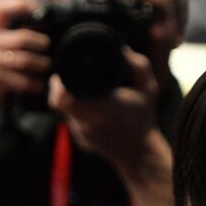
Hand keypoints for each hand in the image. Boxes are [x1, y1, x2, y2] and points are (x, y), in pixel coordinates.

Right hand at [0, 0, 52, 108]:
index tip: (41, 11)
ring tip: (47, 69)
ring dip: (42, 66)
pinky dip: (36, 84)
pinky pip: (23, 80)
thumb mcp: (5, 47)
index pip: (2, 8)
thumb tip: (49, 19)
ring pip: (25, 60)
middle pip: (23, 38)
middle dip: (42, 45)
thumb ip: (21, 34)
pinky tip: (40, 86)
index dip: (22, 4)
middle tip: (50, 52)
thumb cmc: (0, 68)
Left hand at [50, 48, 162, 173]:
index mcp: (98, 108)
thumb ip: (139, 65)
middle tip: (66, 78)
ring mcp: (82, 135)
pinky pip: (73, 123)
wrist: (142, 156)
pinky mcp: (82, 143)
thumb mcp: (149, 89)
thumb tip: (124, 49)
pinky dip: (79, 114)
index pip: (61, 96)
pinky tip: (92, 109)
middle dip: (59, 89)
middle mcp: (86, 123)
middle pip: (57, 102)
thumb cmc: (144, 120)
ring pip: (64, 112)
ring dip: (70, 101)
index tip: (65, 73)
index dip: (58, 83)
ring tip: (83, 92)